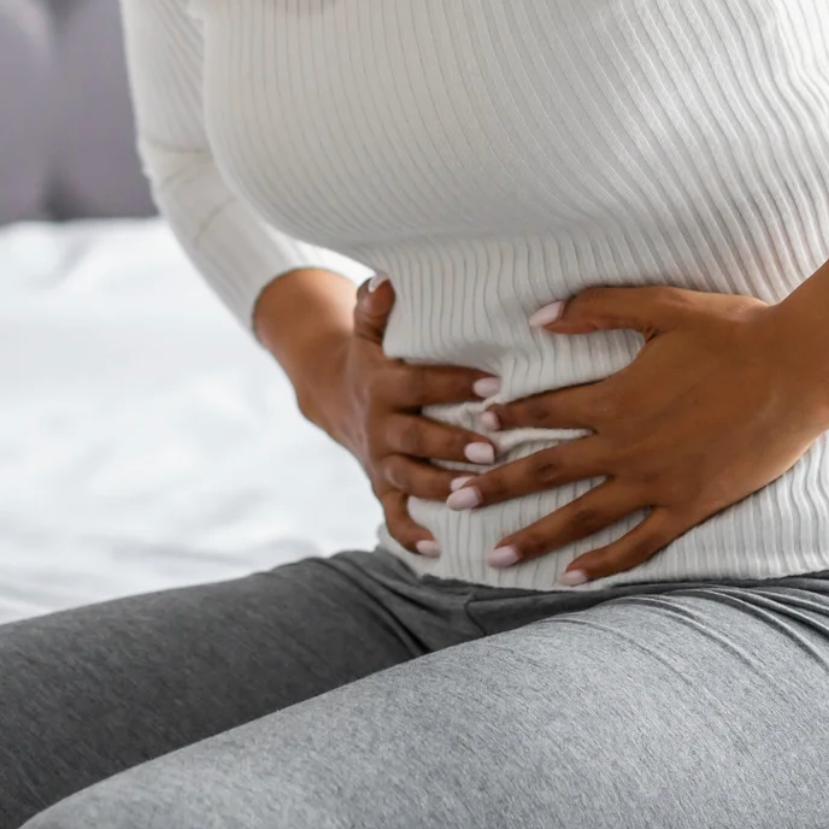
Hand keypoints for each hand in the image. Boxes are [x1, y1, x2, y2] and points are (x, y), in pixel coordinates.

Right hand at [298, 276, 500, 558]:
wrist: (334, 396)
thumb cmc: (374, 356)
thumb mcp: (369, 328)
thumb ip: (377, 305)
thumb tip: (386, 278)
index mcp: (384, 384)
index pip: (420, 382)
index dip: (454, 383)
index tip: (495, 381)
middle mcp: (381, 426)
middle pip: (415, 437)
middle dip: (452, 445)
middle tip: (493, 450)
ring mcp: (381, 461)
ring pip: (410, 479)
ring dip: (442, 488)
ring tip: (475, 494)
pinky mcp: (382, 488)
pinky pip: (394, 516)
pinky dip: (412, 535)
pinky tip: (439, 550)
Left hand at [441, 285, 828, 580]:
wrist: (800, 369)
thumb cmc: (735, 330)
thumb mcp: (660, 306)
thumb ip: (595, 309)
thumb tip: (536, 315)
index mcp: (615, 397)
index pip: (543, 411)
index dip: (506, 421)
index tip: (475, 430)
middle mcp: (626, 446)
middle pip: (546, 471)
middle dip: (495, 487)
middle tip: (452, 502)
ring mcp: (657, 482)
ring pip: (581, 516)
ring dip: (534, 537)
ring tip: (494, 557)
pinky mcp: (689, 506)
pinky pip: (637, 544)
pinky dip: (602, 563)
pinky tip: (571, 578)